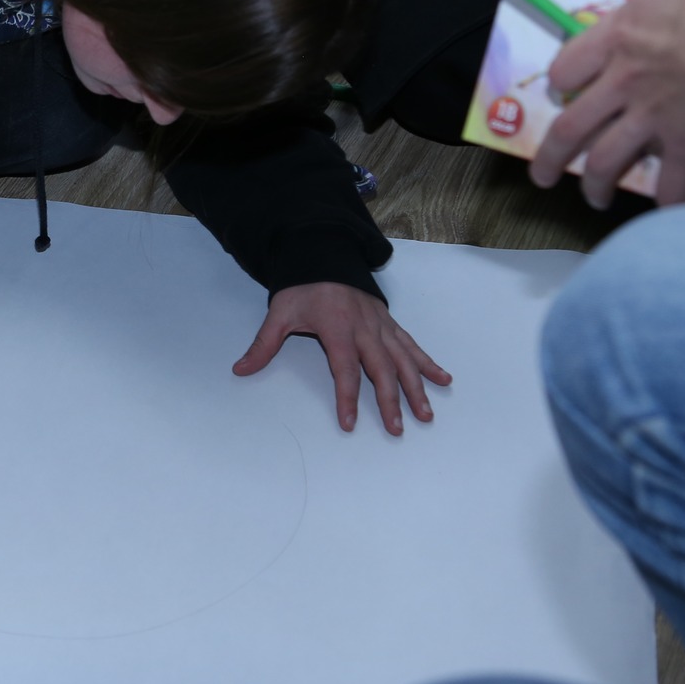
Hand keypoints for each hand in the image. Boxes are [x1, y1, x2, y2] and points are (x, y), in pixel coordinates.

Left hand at [231, 283, 449, 435]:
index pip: (345, 369)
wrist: (325, 254)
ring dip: (416, 388)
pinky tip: (443, 378)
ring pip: (403, 360)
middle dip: (390, 401)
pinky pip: (412, 345)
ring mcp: (381, 325)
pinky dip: (428, 362)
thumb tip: (241, 369)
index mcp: (338, 327)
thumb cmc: (303, 286)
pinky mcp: (390, 322)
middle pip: (381, 369)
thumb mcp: (279, 312)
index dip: (348, 397)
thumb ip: (263, 344)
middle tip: (396, 429)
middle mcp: (365, 328)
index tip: (349, 423)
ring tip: (425, 415)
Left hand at [530, 0, 684, 207]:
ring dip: (595, 183)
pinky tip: (661, 209)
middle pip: (573, 125)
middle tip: (545, 174)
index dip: (564, 77)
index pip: (571, 62)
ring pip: (606, 161)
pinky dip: (664, 199)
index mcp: (624, 35)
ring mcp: (653, 120)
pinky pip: (668, 185)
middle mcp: (626, 83)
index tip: (562, 88)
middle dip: (555, 153)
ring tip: (590, 198)